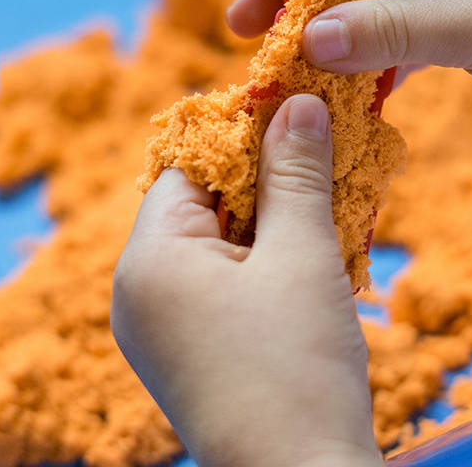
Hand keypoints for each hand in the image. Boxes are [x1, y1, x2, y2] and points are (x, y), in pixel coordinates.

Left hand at [113, 95, 384, 466]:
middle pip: (202, 206)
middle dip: (268, 183)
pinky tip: (315, 267)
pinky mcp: (188, 358)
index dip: (245, 136)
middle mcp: (139, 294)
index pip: (187, 166)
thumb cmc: (297, 368)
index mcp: (148, 262)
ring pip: (219, 249)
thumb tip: (297, 102)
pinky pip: (222, 290)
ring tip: (332, 214)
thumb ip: (296, 172)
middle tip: (326, 162)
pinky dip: (267, 270)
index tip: (299, 112)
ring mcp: (159, 332)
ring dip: (275, 228)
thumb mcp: (301, 255)